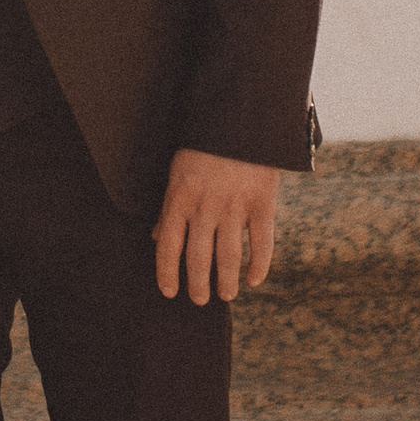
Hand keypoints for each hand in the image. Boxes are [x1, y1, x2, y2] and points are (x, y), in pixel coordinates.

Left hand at [154, 149, 279, 303]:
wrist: (241, 120)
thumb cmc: (203, 148)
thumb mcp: (178, 173)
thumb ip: (169, 207)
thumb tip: (157, 238)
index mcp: (180, 198)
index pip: (168, 246)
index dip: (167, 273)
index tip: (170, 292)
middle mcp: (206, 207)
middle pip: (199, 258)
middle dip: (198, 284)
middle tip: (200, 299)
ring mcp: (235, 207)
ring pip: (229, 256)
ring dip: (227, 281)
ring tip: (226, 295)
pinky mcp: (262, 203)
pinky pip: (261, 243)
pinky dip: (259, 266)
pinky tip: (254, 280)